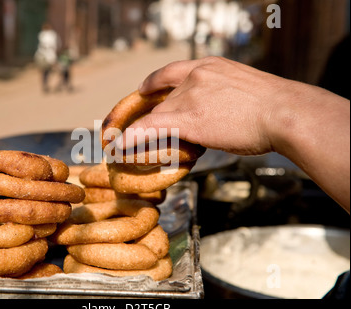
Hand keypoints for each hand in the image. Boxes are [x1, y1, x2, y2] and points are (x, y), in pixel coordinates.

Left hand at [122, 56, 291, 155]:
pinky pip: (151, 128)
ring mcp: (190, 97)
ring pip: (157, 115)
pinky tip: (119, 146)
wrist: (285, 112)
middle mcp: (195, 77)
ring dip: (142, 130)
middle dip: (152, 115)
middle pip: (163, 99)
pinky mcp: (188, 119)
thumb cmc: (274, 106)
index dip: (154, 82)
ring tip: (124, 142)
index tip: (144, 89)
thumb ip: (224, 95)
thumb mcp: (244, 88)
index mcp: (209, 66)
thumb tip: (219, 112)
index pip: (171, 72)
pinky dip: (132, 137)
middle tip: (140, 128)